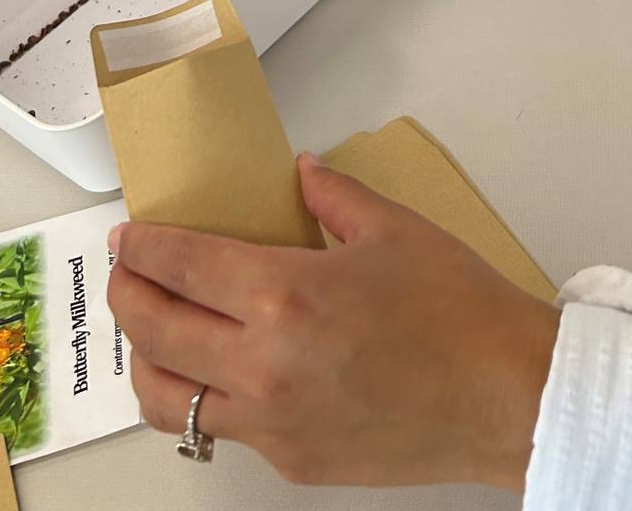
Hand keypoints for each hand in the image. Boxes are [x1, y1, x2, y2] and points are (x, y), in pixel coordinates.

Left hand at [107, 154, 560, 490]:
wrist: (505, 394)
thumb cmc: (458, 310)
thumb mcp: (393, 228)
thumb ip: (333, 195)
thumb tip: (300, 172)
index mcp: (285, 295)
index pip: (180, 267)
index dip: (142, 247)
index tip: (129, 234)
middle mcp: (264, 364)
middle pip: (152, 330)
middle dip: (126, 293)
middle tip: (127, 271)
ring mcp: (272, 422)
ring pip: (166, 398)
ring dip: (145, 359)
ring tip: (154, 329)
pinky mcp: (290, 460)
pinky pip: (222, 429)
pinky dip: (202, 398)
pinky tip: (218, 371)